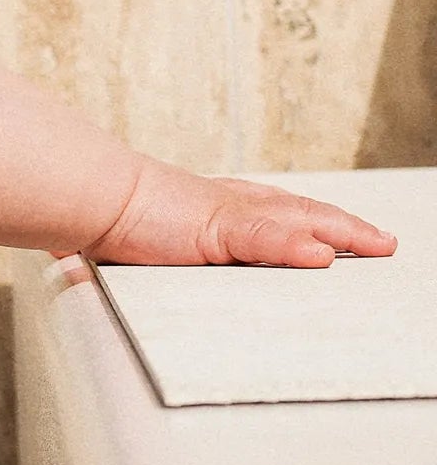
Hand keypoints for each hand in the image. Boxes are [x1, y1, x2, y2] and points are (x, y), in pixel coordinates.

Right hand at [89, 159, 397, 267]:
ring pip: (297, 221)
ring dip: (340, 233)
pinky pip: (266, 239)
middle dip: (343, 226)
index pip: (274, 214)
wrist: (83, 193)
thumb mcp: (134, 238)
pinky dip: (295, 246)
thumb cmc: (98, 214)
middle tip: (381, 242)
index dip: (309, 223)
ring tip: (377, 246)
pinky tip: (322, 256)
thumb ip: (145, 252)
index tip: (336, 237)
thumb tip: (101, 271)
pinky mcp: (218, 228)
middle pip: (300, 212)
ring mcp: (226, 216)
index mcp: (211, 210)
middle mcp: (227, 206)